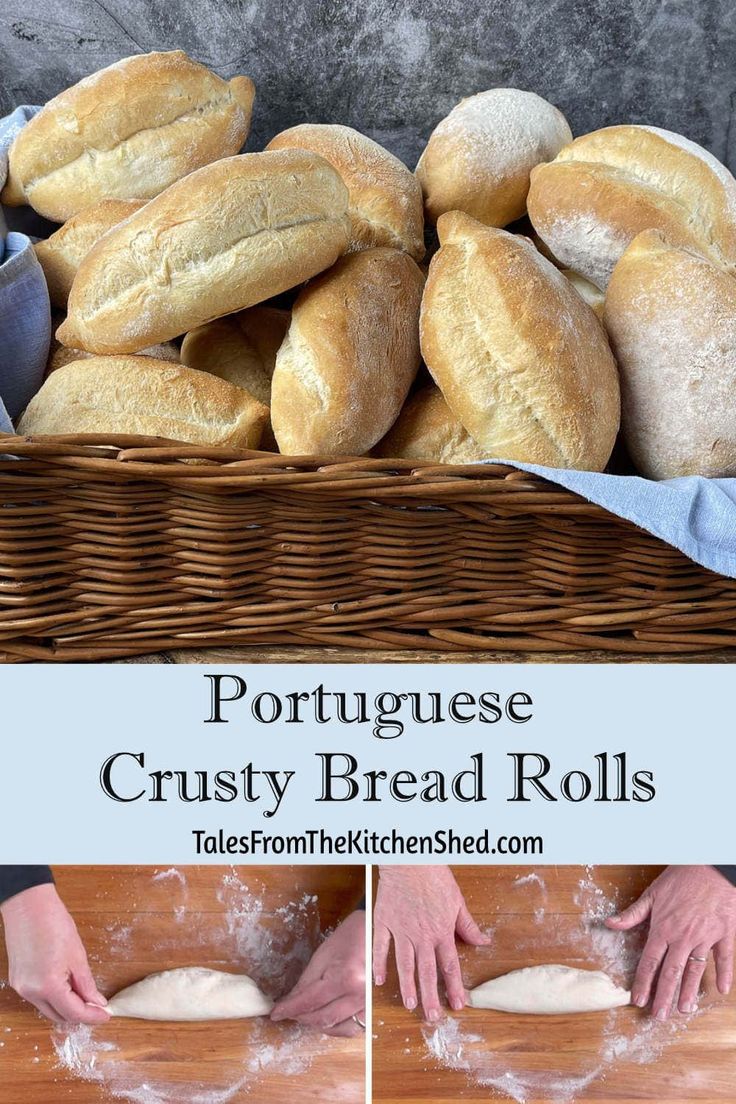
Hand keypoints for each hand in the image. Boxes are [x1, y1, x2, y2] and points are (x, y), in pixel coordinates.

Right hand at [1, 884, 108, 1024]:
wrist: (29, 905)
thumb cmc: (54, 923)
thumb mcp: (77, 955)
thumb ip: (86, 984)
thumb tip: (97, 1002)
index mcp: (48, 985)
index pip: (74, 1013)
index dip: (92, 1016)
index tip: (106, 1014)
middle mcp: (31, 992)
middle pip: (59, 1016)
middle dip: (80, 1014)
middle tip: (98, 1006)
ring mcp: (22, 987)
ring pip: (47, 1009)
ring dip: (66, 1007)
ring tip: (85, 996)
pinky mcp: (18, 980)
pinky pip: (38, 998)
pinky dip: (54, 998)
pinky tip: (67, 987)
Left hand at [270, 910, 364, 1036]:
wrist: (372, 933)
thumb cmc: (348, 938)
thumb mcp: (322, 955)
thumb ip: (306, 982)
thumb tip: (291, 1001)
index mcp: (345, 978)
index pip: (310, 1001)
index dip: (289, 1008)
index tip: (275, 1012)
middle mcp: (359, 995)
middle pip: (323, 1018)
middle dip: (301, 1017)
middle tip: (287, 1012)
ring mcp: (368, 1004)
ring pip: (337, 1028)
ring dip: (317, 1025)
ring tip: (304, 1015)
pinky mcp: (372, 1008)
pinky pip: (352, 1028)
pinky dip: (336, 1028)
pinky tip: (325, 1018)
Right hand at [373, 865, 490, 1020]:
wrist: (410, 860)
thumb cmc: (434, 876)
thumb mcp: (457, 900)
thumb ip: (467, 925)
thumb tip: (482, 942)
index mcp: (441, 931)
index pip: (449, 966)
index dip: (454, 987)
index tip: (457, 1005)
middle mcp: (422, 935)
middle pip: (427, 972)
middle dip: (430, 997)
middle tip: (432, 1017)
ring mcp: (401, 930)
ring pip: (405, 964)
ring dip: (407, 986)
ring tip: (409, 1004)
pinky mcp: (384, 921)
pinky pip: (380, 947)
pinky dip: (379, 964)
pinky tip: (378, 980)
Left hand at [605, 865, 735, 1018]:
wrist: (711, 866)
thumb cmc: (681, 877)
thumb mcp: (653, 893)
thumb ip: (633, 913)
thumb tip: (609, 923)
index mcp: (663, 929)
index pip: (649, 962)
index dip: (642, 982)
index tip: (638, 1000)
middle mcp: (683, 938)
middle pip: (671, 973)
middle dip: (664, 996)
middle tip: (659, 1016)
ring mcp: (705, 938)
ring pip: (696, 971)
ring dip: (690, 992)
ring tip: (684, 1009)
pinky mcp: (724, 934)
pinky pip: (724, 959)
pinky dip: (724, 975)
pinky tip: (721, 990)